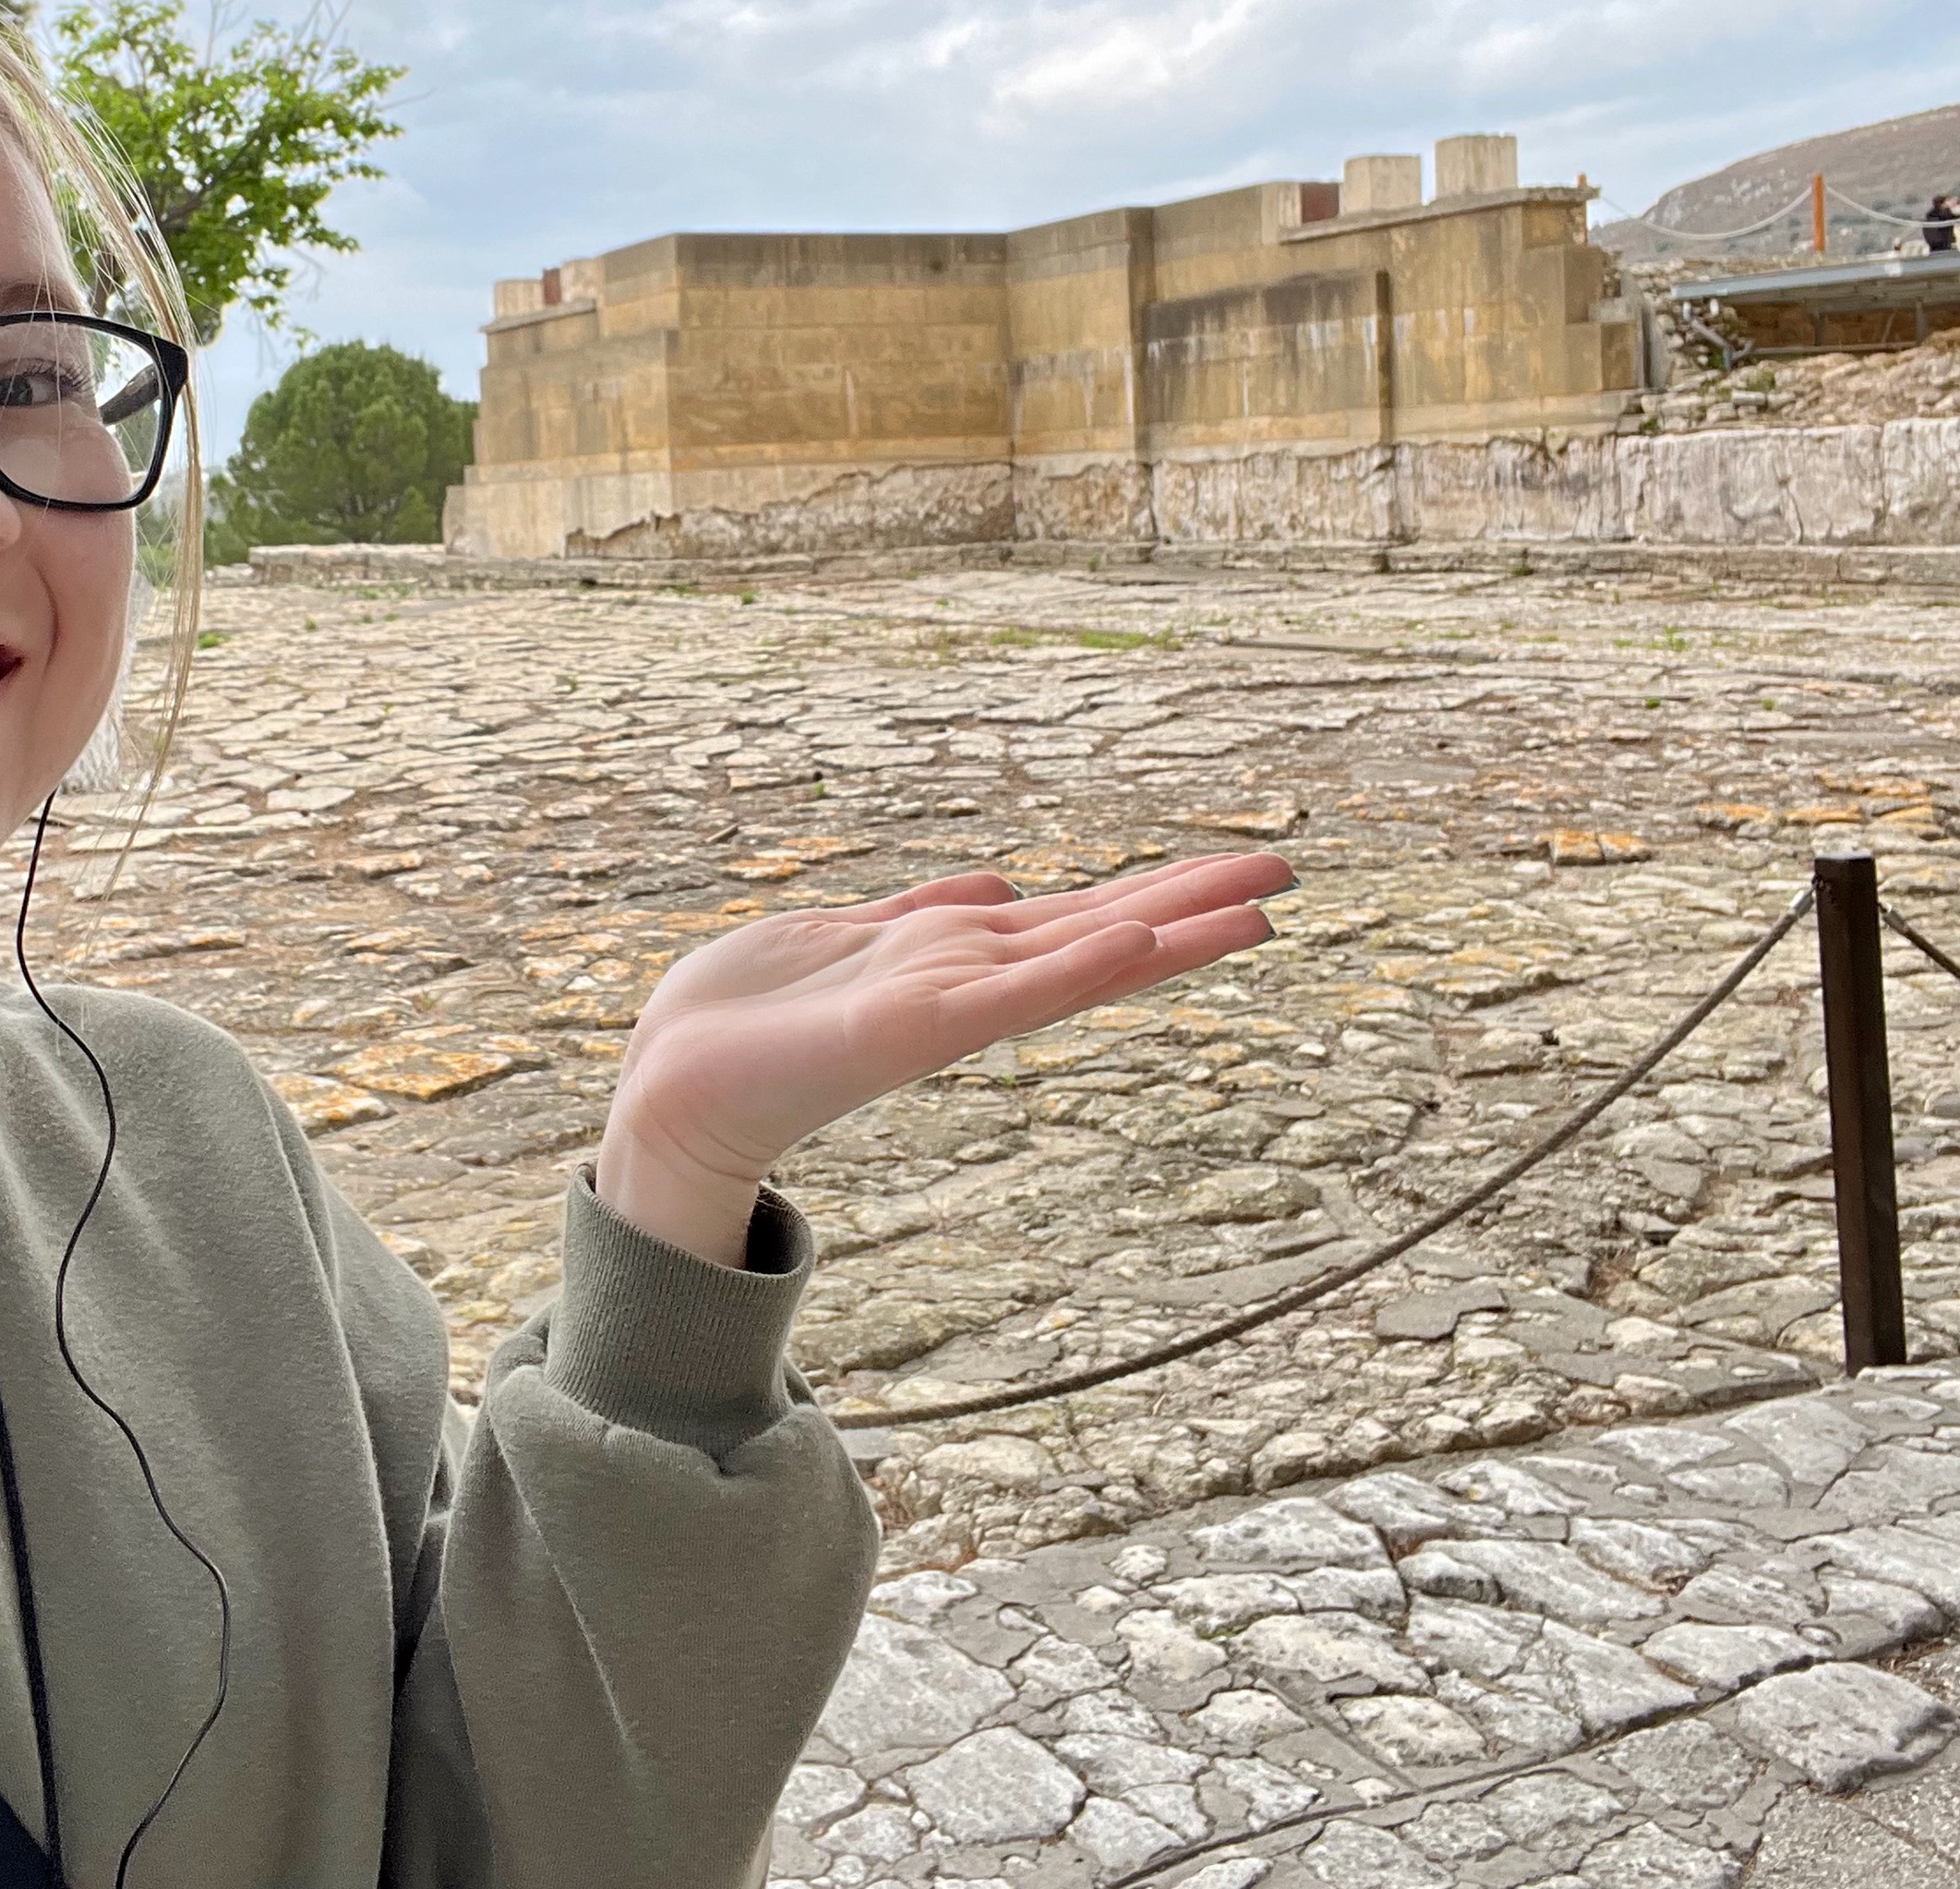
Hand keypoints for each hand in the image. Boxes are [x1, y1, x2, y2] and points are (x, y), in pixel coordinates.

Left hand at [593, 851, 1293, 1265]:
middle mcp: (965, 982)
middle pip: (1099, 930)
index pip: (1079, 917)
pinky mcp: (908, 1029)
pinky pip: (1006, 994)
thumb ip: (918, 914)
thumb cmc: (746, 1018)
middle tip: (1287, 871)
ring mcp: (945, 1007)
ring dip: (1162, 929)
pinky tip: (1135, 944)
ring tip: (1250, 906)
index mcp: (953, 959)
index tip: (1242, 872)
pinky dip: (1071, 970)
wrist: (671, 1088)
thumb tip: (1000, 883)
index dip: (1160, 894)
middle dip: (1191, 903)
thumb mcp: (841, 937)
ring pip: (1074, 955)